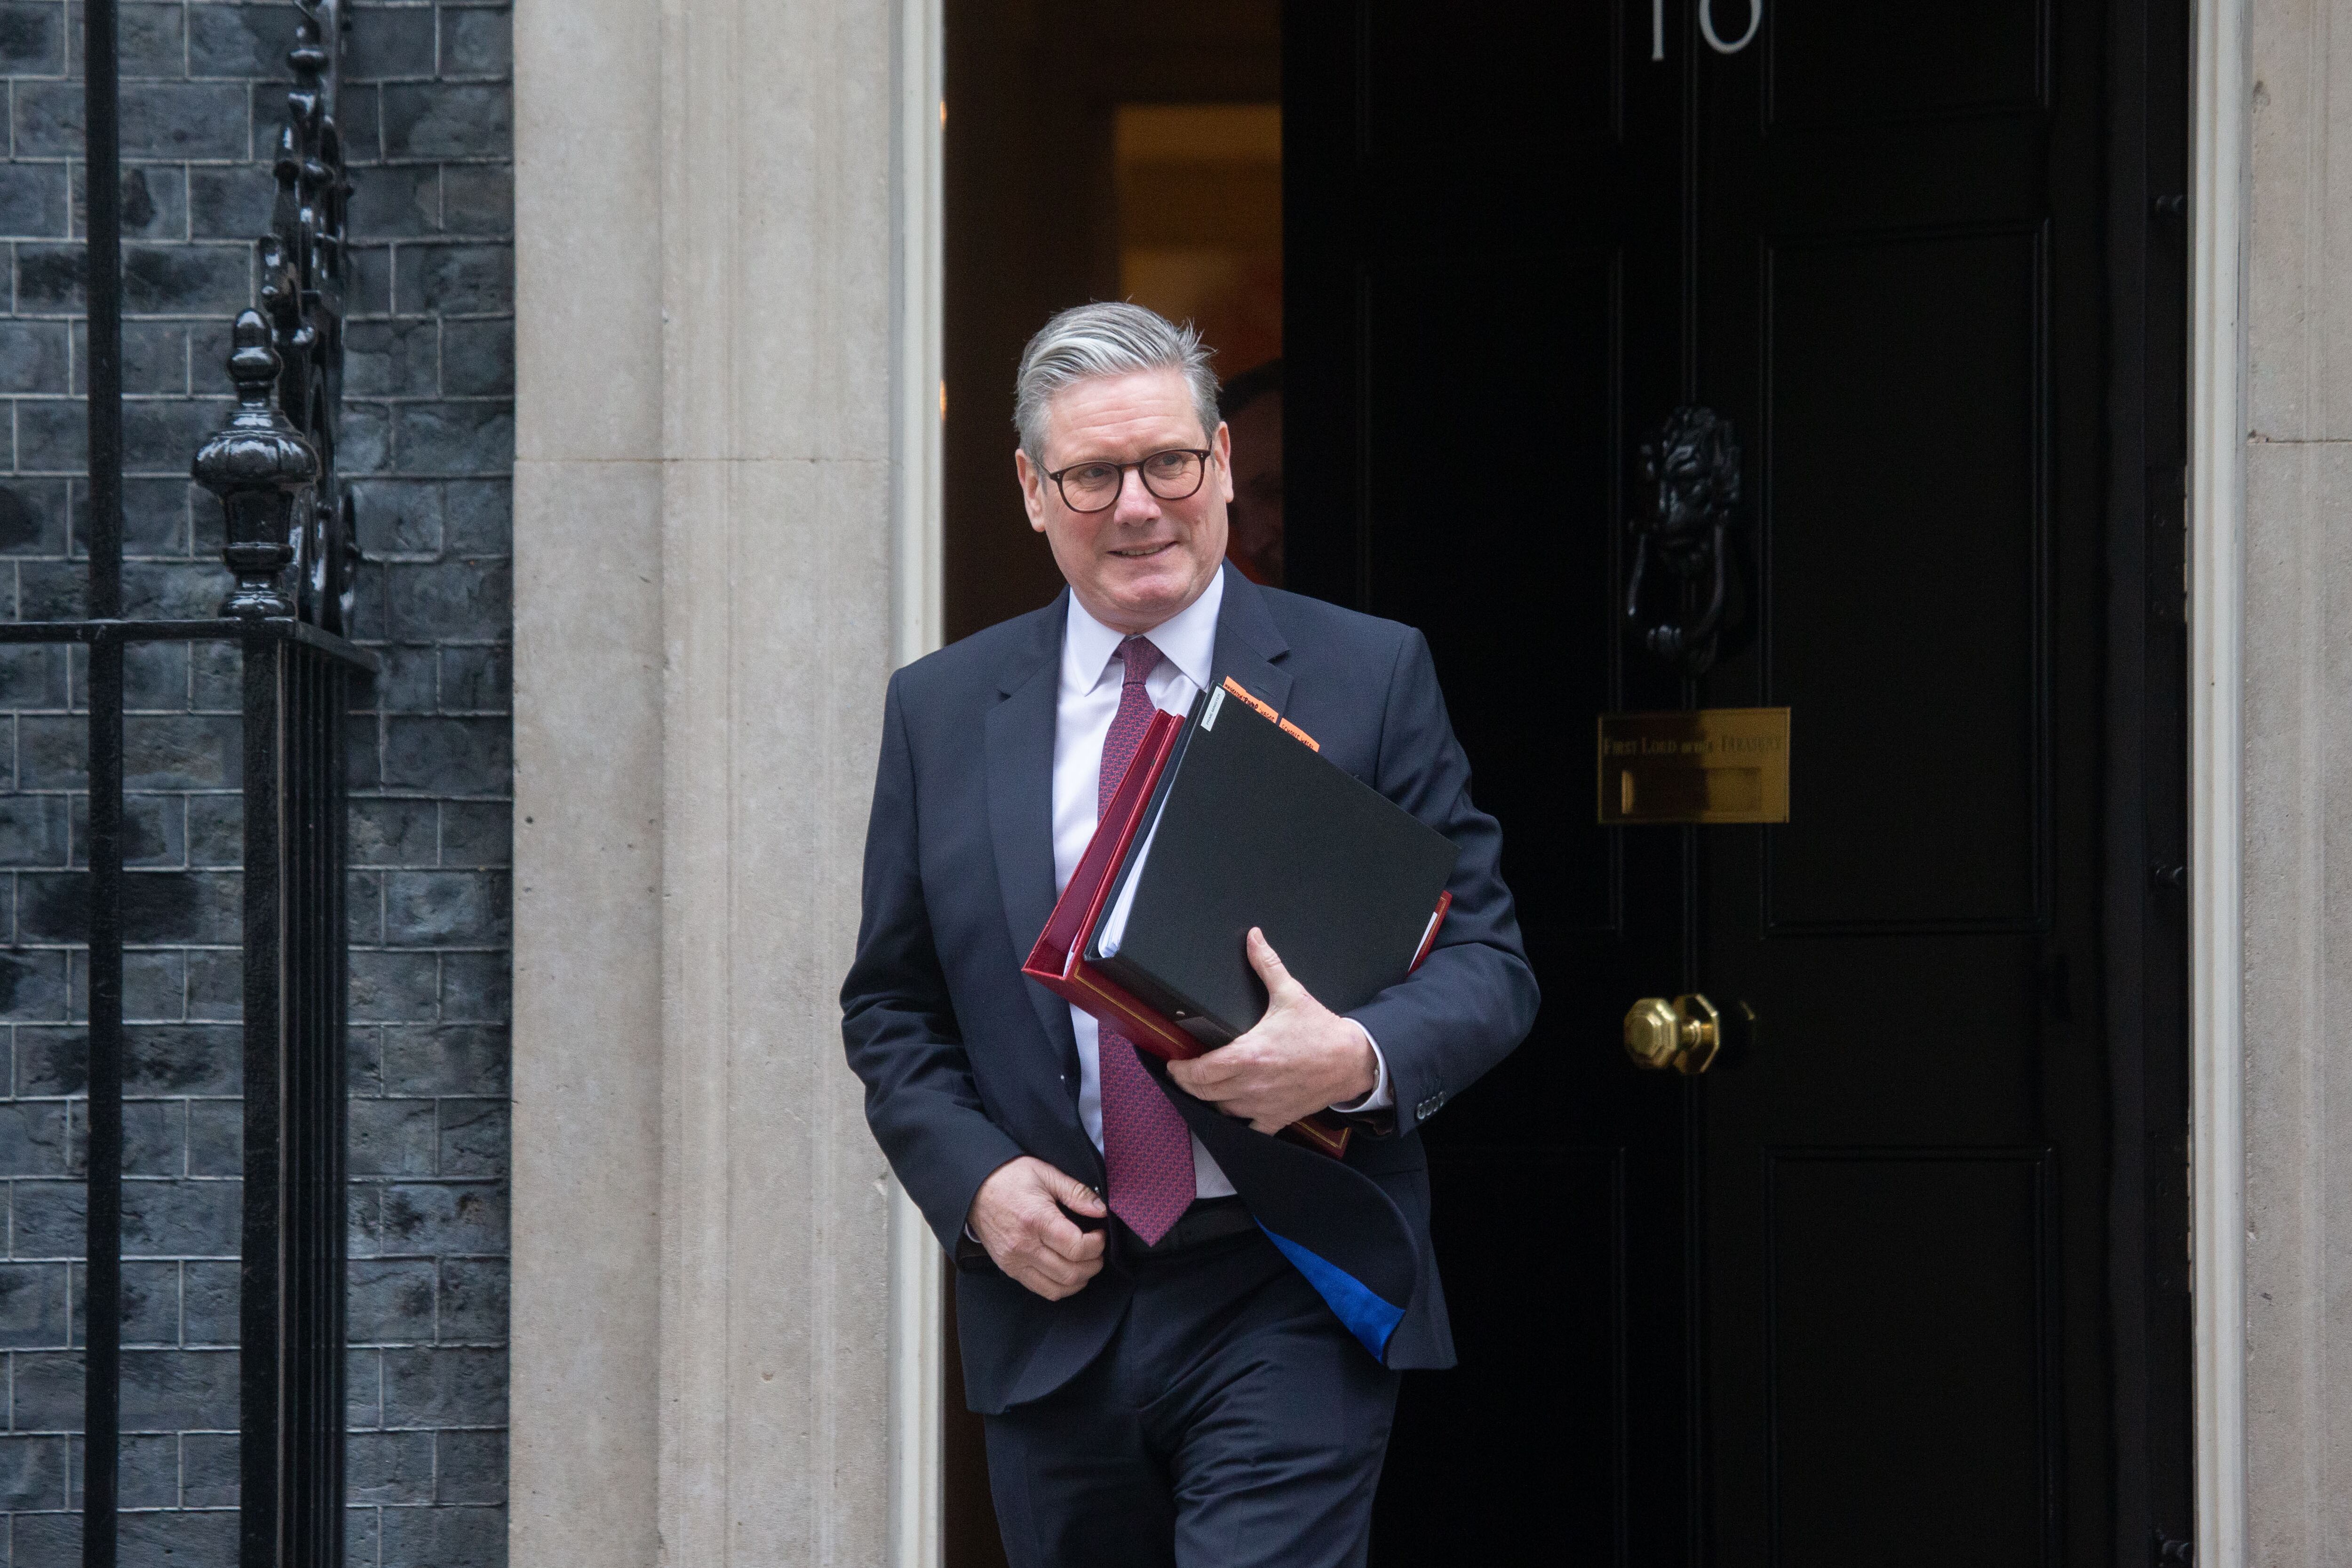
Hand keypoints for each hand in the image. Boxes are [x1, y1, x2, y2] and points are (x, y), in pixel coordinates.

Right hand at [967, 1156, 1107, 1299]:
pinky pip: (1040, 1289)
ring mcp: (1014, 1261)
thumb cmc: (1011, 1177)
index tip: (1099, 1233)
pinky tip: (1067, 1270)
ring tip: (1086, 1262)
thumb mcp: (1046, 1174)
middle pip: (1071, 1273)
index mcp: (1036, 1220)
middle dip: (1093, 1264)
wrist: (974, 1188)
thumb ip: (1076, 1192)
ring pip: (1057, 1288)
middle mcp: (1024, 1246)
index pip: (1077, 1248)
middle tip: (1097, 1249)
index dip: (1097, 1245)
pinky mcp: (1009, 1269)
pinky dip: (1060, 1286)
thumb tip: (1102, 1210)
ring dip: (1080, 1279)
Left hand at [1166, 927, 1378, 1132]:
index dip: (1180, 1070)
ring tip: (1206, 1086)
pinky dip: (1237, 1120)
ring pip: (1221, 1110)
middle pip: (1203, 1092)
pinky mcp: (1276, 1117)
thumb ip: (1267, 965)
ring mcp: (1262, 1104)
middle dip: (1188, 1084)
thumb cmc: (1321, 1030)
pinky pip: (1248, 1128)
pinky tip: (1234, 1109)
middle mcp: (1250, 1084)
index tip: (1174, 1064)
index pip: (1200, 1071)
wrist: (1352, 1060)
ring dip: (1210, 1099)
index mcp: (1248, 1054)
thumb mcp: (1291, 993)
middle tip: (1183, 1074)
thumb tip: (1253, 938)